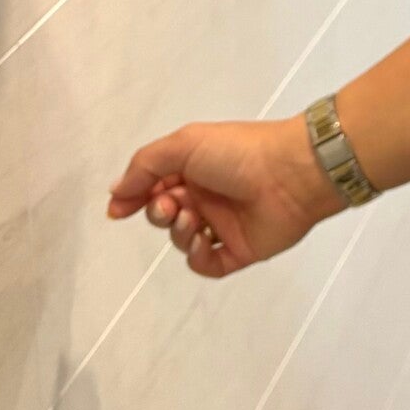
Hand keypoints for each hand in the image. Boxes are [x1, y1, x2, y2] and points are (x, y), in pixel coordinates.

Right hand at [105, 113, 346, 277]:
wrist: (293, 173)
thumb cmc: (238, 153)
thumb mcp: (184, 144)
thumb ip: (146, 166)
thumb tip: (116, 190)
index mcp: (194, 166)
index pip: (154, 185)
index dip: (133, 198)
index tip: (117, 211)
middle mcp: (207, 195)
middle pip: (164, 213)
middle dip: (157, 213)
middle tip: (170, 207)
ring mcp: (224, 224)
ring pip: (183, 239)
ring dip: (179, 232)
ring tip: (194, 218)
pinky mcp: (240, 250)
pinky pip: (208, 265)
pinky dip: (198, 258)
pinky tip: (203, 243)